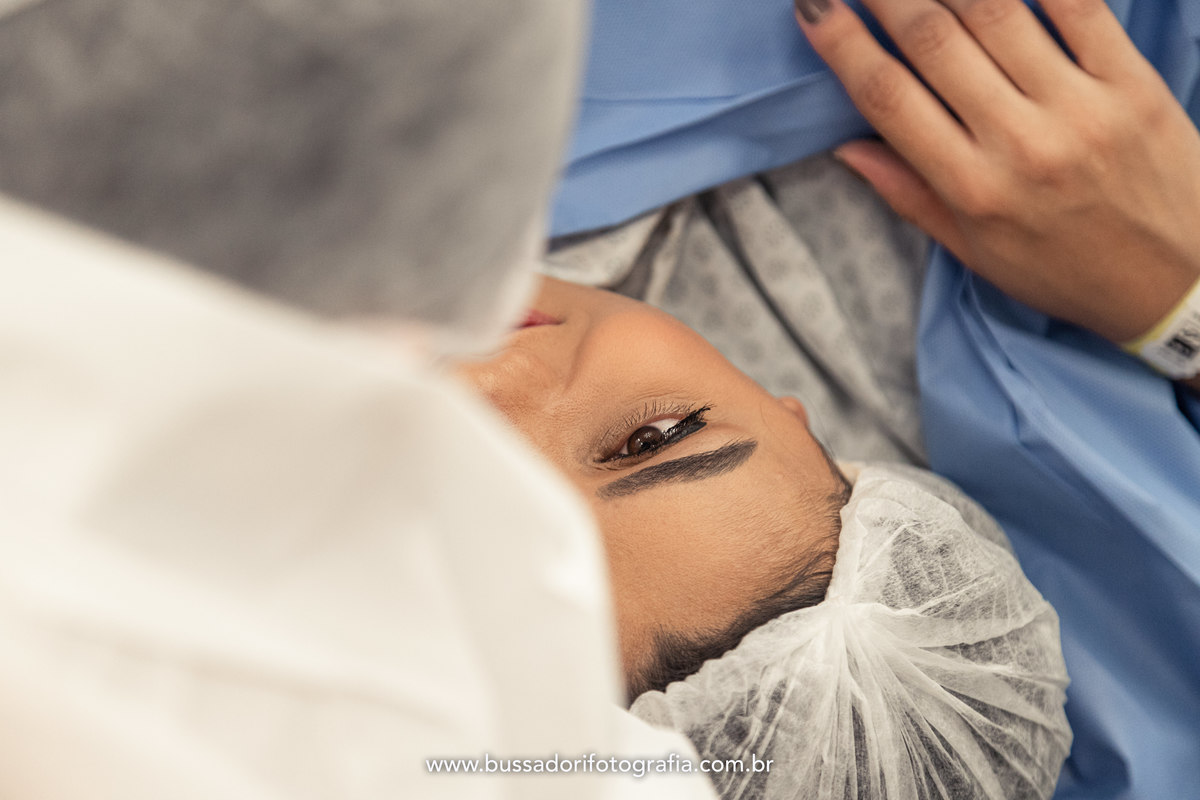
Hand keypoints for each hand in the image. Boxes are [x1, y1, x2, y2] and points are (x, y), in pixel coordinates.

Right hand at [794, 0, 1199, 345]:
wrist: (1178, 283)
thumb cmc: (1066, 272)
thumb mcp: (976, 254)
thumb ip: (912, 196)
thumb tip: (847, 146)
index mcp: (973, 191)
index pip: (889, 99)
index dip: (843, 45)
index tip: (813, 8)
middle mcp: (1020, 144)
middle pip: (934, 42)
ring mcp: (1080, 107)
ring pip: (996, 12)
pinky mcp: (1132, 82)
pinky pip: (1078, 6)